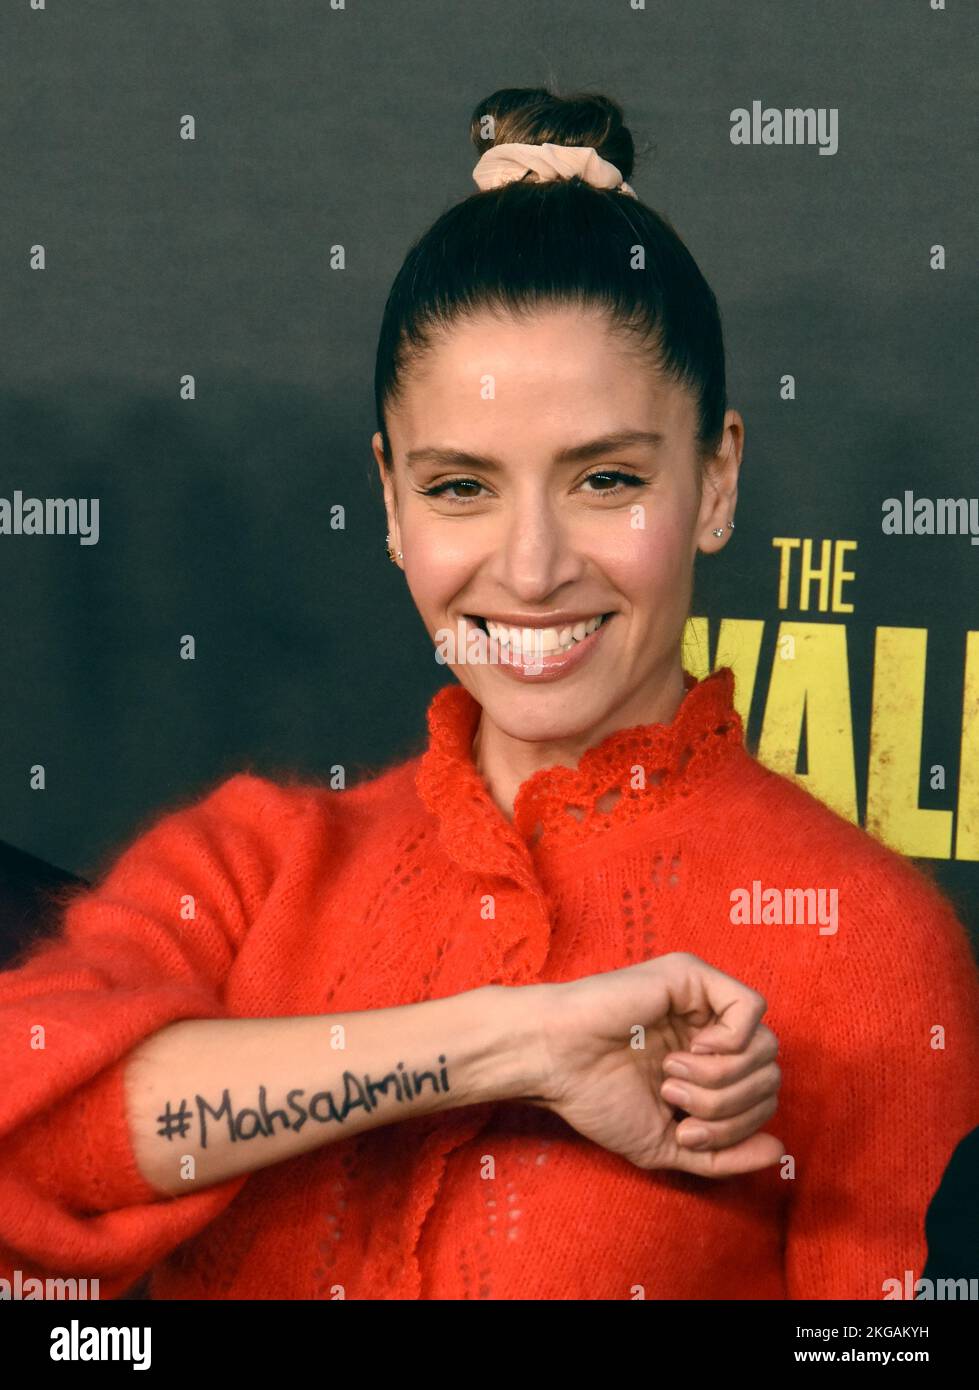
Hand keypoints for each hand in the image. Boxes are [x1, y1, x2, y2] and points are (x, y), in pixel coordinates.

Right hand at [530, 952, 782, 1175]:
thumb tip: (780, 1152)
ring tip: (671, 1077)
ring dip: (720, 1078)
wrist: (557, 1062)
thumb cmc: (597, 1097)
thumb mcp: (668, 1145)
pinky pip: (751, 1008)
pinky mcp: (693, 977)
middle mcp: (710, 1030)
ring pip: (765, 1047)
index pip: (762, 1096)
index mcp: (707, 1066)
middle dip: (727, 1106)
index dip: (735, 1126)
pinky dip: (730, 1041)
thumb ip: (724, 1156)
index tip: (684, 1130)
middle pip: (769, 1074)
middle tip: (674, 1100)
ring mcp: (703, 1001)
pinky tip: (691, 1049)